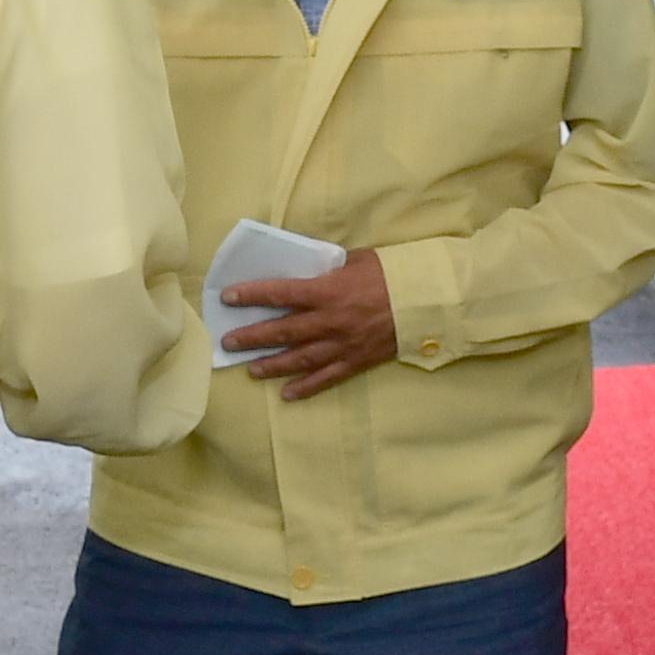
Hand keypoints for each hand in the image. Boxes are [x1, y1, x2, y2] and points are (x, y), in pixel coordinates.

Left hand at [222, 247, 398, 400]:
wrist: (426, 301)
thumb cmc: (391, 274)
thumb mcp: (356, 259)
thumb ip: (328, 267)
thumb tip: (307, 268)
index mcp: (327, 291)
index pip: (280, 293)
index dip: (251, 295)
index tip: (228, 298)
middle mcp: (329, 321)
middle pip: (282, 331)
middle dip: (252, 337)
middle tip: (228, 342)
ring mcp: (341, 345)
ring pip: (298, 360)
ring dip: (271, 365)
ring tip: (250, 370)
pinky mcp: (355, 361)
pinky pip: (325, 378)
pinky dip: (305, 388)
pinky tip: (287, 394)